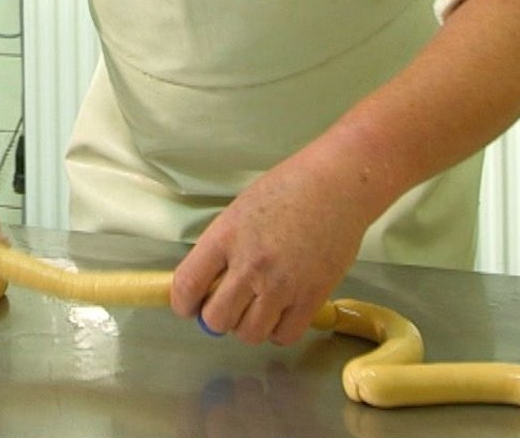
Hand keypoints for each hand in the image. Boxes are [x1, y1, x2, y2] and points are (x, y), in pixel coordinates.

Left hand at [169, 156, 368, 345]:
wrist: (337, 185)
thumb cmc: (288, 189)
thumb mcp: (239, 212)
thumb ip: (221, 248)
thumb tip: (206, 285)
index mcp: (226, 236)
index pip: (187, 285)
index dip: (182, 304)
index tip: (187, 306)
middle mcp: (250, 264)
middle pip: (215, 319)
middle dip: (215, 318)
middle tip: (226, 306)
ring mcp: (282, 284)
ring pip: (249, 334)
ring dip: (247, 326)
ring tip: (255, 308)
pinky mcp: (312, 297)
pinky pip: (285, 335)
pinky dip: (278, 330)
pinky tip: (280, 312)